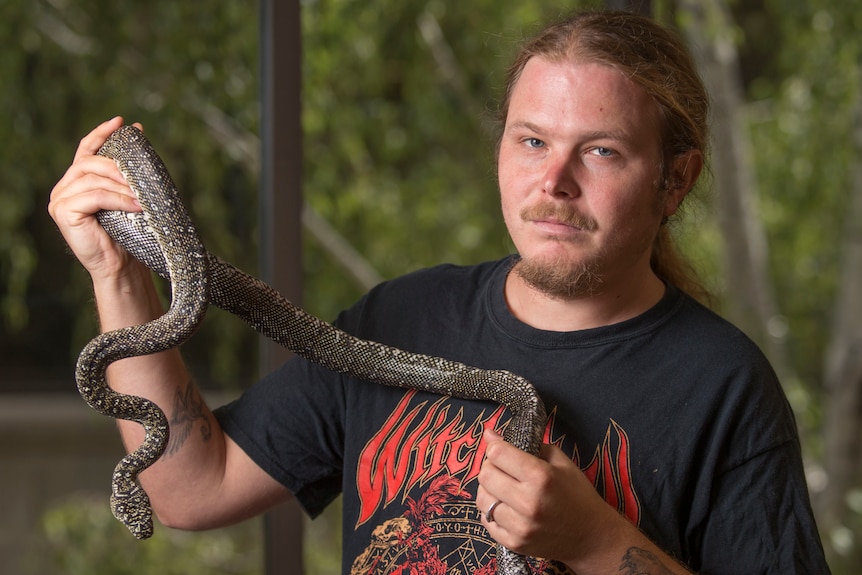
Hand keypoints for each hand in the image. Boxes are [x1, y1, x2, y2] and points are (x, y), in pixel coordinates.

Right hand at [48, 116, 144, 281]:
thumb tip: (138, 130)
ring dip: (123, 186)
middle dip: (118, 166)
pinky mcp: (63, 212)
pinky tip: (136, 205)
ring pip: (94, 179)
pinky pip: (95, 197)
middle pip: (90, 163)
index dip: (102, 134)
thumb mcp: (126, 195)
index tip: (121, 122)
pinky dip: (118, 199)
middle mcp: (64, 187)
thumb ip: (127, 169)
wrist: (119, 265)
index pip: (86, 149)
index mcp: (76, 181)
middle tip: (140, 175)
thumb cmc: (125, 232)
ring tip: (142, 196)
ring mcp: (60, 200)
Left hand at [476, 428, 624, 567]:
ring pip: (482, 499)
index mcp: (541, 477)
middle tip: (502, 469)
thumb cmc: (576, 494)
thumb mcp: (560, 461)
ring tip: (504, 489)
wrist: (591, 536)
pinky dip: (492, 511)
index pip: (497, 454)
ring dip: (489, 490)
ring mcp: (520, 526)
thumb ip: (527, 445)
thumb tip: (489, 435)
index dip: (495, 447)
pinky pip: (486, 521)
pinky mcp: (514, 543)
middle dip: (490, 467)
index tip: (500, 449)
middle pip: (485, 475)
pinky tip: (507, 508)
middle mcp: (528, 502)